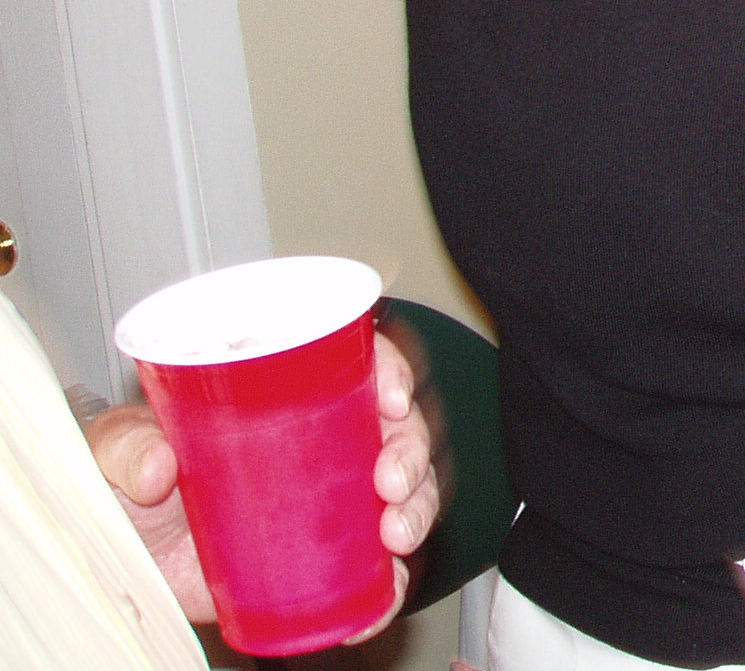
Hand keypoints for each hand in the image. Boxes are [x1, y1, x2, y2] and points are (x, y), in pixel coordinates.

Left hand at [85, 329, 440, 633]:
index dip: (390, 370)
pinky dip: (393, 583)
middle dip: (411, 450)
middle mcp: (320, 442)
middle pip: (397, 426)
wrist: (124, 562)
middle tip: (391, 481)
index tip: (390, 398)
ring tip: (396, 535)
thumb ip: (126, 444)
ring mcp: (328, 502)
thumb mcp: (113, 449)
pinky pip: (379, 568)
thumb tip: (157, 468)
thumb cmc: (124, 490)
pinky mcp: (324, 559)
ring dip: (418, 507)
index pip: (359, 363)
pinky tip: (384, 594)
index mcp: (285, 397)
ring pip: (406, 489)